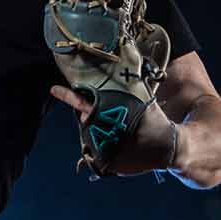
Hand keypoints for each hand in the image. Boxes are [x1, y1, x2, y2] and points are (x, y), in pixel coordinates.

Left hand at [50, 85, 175, 173]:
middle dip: (94, 118)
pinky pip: (98, 157)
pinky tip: (122, 147)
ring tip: (122, 135)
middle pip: (86, 121)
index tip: (53, 89)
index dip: (66, 95)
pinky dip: (106, 151)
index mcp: (109, 111)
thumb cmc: (153, 120)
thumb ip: (129, 85)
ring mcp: (103, 147)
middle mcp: (102, 129)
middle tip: (113, 120)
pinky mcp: (107, 163)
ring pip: (91, 139)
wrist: (166, 146)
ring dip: (101, 135)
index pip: (82, 101)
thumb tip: (132, 56)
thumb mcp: (142, 99)